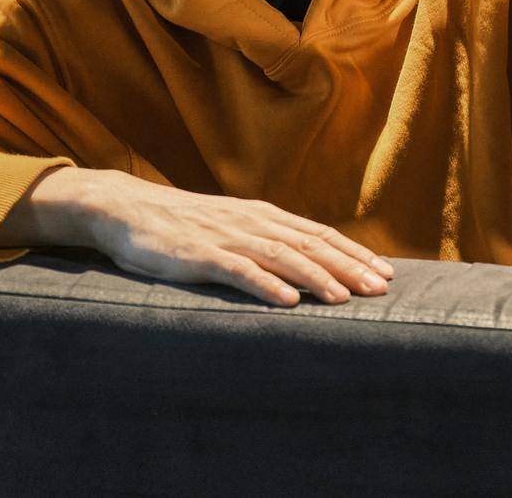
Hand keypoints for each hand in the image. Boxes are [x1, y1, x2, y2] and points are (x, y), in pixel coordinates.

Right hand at [0, 167, 395, 306]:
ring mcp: (226, 237)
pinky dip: (265, 284)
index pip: (319, 234)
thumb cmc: (182, 225)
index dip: (354, 253)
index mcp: (262, 216)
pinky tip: (287, 300)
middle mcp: (252, 222)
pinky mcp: (199, 255)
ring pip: (281, 256)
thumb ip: (264, 240)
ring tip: (344, 297)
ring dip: (316, 276)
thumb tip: (305, 262)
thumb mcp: (231, 227)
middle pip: (310, 244)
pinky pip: (238, 271)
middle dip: (349, 266)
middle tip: (380, 287)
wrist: (127, 209)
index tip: (384, 272)